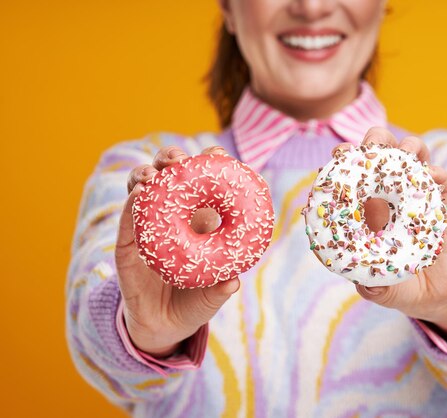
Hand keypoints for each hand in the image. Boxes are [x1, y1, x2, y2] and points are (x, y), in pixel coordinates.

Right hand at [116, 145, 239, 357]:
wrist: (162, 326)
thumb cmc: (195, 303)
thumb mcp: (211, 297)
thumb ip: (221, 289)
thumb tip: (233, 283)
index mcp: (201, 222)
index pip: (204, 185)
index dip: (209, 166)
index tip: (217, 155)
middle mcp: (174, 218)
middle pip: (170, 177)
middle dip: (174, 160)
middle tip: (180, 160)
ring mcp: (149, 226)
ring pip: (145, 188)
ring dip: (148, 174)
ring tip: (155, 174)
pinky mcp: (128, 242)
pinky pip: (129, 218)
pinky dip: (133, 202)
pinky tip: (140, 193)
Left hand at [340, 127, 446, 343]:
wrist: (435, 294)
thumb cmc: (398, 285)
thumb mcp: (382, 288)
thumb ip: (372, 286)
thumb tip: (364, 285)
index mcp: (368, 207)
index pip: (355, 174)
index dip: (346, 158)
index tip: (339, 153)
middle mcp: (392, 195)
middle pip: (384, 155)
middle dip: (378, 139)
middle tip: (375, 144)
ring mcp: (419, 196)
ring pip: (415, 158)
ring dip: (411, 148)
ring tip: (408, 152)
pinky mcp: (445, 206)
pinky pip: (443, 184)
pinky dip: (438, 175)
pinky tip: (433, 175)